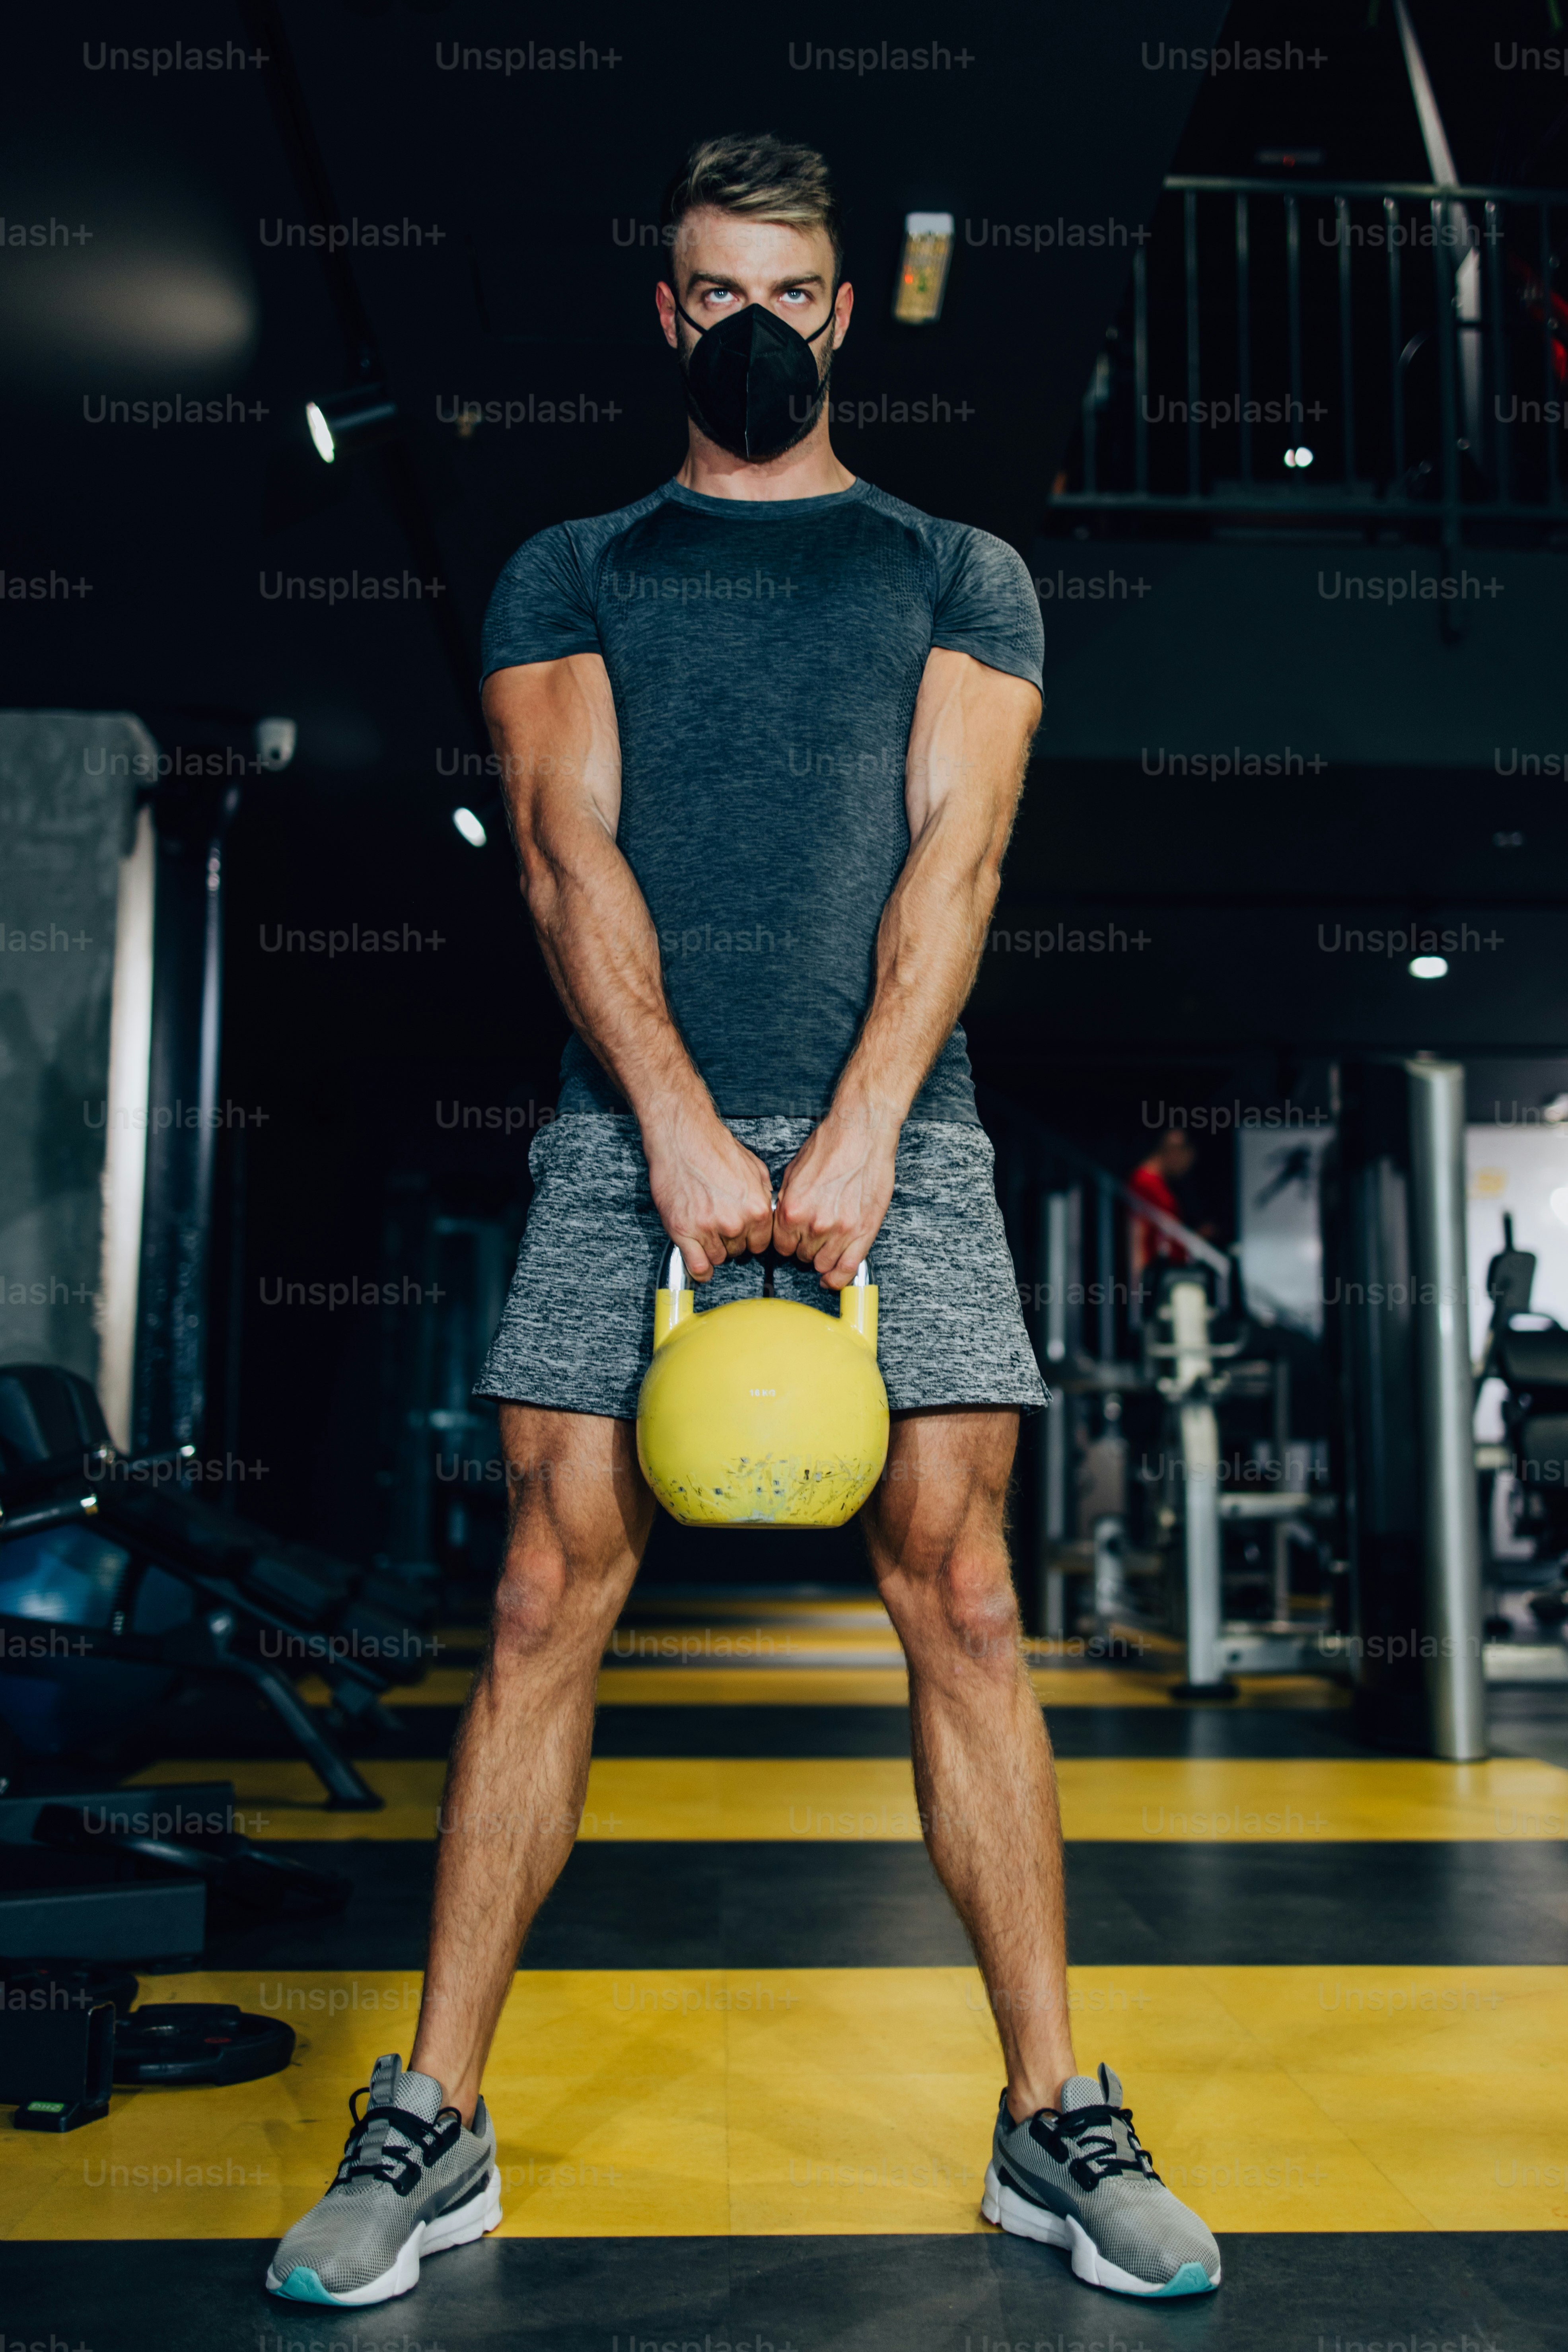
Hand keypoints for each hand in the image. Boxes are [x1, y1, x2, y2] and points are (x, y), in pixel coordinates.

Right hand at [643, 1107, 772, 1282]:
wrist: (683, 1137)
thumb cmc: (715, 1147)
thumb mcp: (755, 1169)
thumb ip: (762, 1196)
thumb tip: (766, 1212)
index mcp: (757, 1209)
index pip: (761, 1244)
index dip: (750, 1239)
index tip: (742, 1234)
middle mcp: (735, 1222)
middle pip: (738, 1252)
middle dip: (731, 1240)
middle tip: (719, 1223)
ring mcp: (708, 1228)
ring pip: (718, 1258)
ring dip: (713, 1248)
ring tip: (705, 1228)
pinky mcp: (683, 1230)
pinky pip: (696, 1265)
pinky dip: (699, 1269)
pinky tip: (701, 1266)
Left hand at [773, 1109, 898, 1289]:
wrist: (861, 1134)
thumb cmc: (830, 1146)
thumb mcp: (793, 1174)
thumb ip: (787, 1203)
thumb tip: (782, 1220)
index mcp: (791, 1210)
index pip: (781, 1246)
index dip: (787, 1243)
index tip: (793, 1240)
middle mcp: (814, 1224)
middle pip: (802, 1256)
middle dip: (805, 1248)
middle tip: (813, 1237)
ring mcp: (840, 1231)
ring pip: (824, 1264)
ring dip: (823, 1259)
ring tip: (826, 1246)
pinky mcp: (864, 1232)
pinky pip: (848, 1269)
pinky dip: (839, 1279)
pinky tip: (833, 1279)